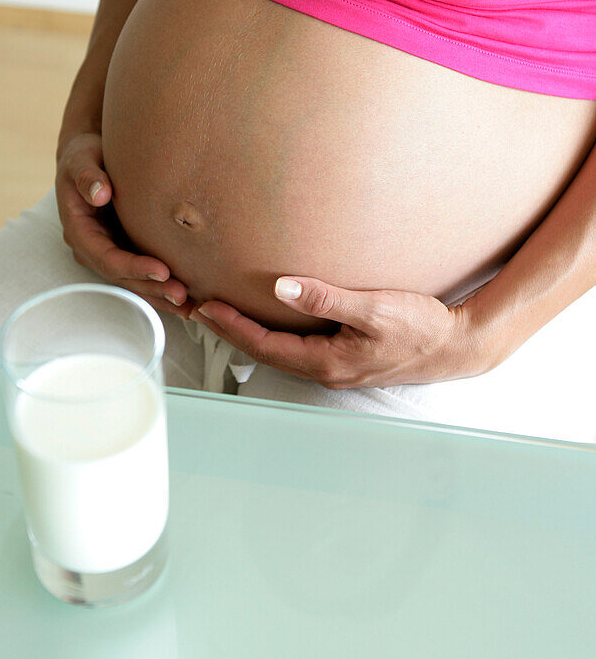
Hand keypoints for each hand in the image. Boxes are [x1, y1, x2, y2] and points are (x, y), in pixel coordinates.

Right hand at [55, 132, 194, 319]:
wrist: (91, 157)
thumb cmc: (85, 156)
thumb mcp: (81, 159)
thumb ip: (87, 176)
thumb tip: (99, 193)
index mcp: (80, 231)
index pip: (107, 258)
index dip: (134, 267)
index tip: (162, 270)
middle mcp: (94, 249)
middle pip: (124, 278)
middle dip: (153, 289)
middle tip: (183, 295)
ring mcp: (111, 252)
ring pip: (136, 282)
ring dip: (162, 296)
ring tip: (193, 307)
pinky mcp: (128, 250)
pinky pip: (145, 275)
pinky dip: (165, 287)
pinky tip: (191, 298)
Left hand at [189, 275, 483, 387]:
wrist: (458, 346)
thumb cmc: (422, 328)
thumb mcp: (374, 308)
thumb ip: (326, 298)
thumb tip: (281, 288)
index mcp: (327, 361)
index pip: (264, 345)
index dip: (231, 326)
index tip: (205, 308)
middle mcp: (326, 370)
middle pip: (265, 352)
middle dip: (231, 332)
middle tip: (200, 311)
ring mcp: (337, 367)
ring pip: (281, 351)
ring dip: (250, 333)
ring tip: (225, 314)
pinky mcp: (347, 358)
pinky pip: (299, 347)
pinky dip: (276, 333)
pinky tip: (272, 319)